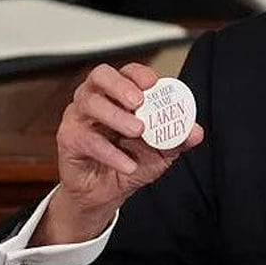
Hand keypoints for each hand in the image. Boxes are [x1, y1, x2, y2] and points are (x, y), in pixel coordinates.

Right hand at [31, 63, 203, 245]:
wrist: (108, 193)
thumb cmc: (132, 160)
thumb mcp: (162, 150)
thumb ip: (178, 138)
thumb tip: (196, 132)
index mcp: (120, 94)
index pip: (127, 71)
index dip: (139, 74)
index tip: (153, 84)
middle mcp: (97, 98)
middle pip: (100, 76)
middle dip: (120, 85)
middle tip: (139, 101)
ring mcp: (79, 117)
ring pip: (89, 103)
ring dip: (116, 116)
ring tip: (138, 130)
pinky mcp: (69, 139)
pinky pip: (86, 139)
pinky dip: (110, 152)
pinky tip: (128, 163)